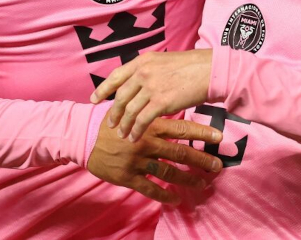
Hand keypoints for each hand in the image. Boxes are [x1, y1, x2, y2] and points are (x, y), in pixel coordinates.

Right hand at [86, 116, 222, 203]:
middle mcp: (145, 143)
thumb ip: (150, 110)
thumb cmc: (108, 120)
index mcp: (148, 125)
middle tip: (218, 165)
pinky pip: (149, 189)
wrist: (82, 136)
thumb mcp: (130, 108)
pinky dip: (164, 195)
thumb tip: (171, 103)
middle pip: (180, 152)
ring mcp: (137, 161)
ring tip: (202, 183)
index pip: (181, 128)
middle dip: (201, 159)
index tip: (219, 136)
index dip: (201, 133)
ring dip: (187, 179)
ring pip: (168, 172)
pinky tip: (176, 198)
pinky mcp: (127, 177)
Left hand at [90, 50, 211, 140]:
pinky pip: (142, 120)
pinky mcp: (161, 102)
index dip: (103, 89)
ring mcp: (151, 87)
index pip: (116, 75)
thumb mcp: (164, 61)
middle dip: (113, 112)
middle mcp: (143, 72)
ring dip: (123, 124)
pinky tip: (134, 138)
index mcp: (143, 61)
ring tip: (121, 134)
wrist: (209, 70)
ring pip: (129, 110)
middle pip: (120, 96)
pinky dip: (136, 131)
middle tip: (109, 123)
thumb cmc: (191, 66)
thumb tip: (140, 83)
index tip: (94, 99)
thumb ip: (149, 70)